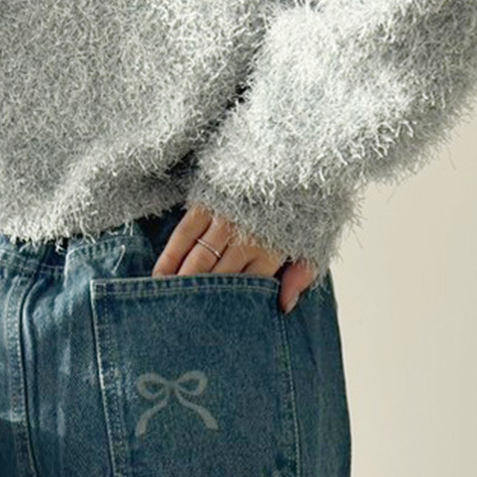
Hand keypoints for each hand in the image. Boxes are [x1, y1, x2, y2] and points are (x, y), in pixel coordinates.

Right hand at [153, 203, 317, 314]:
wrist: (298, 148)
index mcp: (273, 248)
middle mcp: (245, 235)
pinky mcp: (207, 201)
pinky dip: (170, 257)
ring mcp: (223, 218)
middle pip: (217, 278)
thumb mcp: (315, 238)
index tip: (214, 327)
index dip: (229, 308)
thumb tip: (284, 307)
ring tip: (170, 306)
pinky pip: (183, 234)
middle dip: (200, 302)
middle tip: (184, 325)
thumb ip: (302, 274)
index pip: (245, 288)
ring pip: (197, 261)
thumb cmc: (305, 200)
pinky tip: (160, 276)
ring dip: (181, 286)